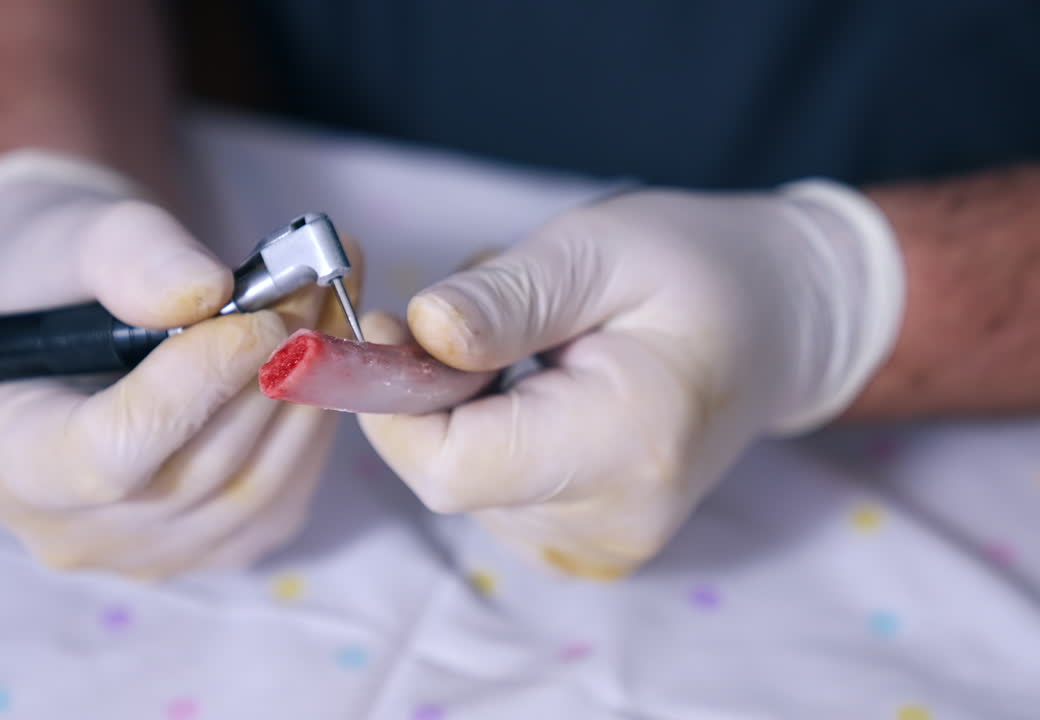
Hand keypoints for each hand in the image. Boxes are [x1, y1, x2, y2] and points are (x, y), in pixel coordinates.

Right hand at [0, 150, 360, 578]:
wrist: (79, 312)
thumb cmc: (61, 274)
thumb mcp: (75, 236)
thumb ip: (131, 257)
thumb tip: (208, 291)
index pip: (107, 456)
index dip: (190, 389)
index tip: (257, 316)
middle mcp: (69, 530)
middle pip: (194, 476)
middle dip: (270, 374)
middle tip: (322, 285)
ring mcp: (146, 553)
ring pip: (253, 490)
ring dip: (309, 391)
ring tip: (334, 301)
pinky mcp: (213, 548)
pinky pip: (283, 495)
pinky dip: (315, 420)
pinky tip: (329, 353)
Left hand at [359, 181, 903, 578]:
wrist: (780, 324)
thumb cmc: (699, 269)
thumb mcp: (600, 249)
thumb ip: (506, 298)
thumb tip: (415, 336)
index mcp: (627, 442)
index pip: (454, 468)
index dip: (392, 407)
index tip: (387, 329)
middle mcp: (614, 518)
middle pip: (452, 474)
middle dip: (430, 392)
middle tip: (476, 314)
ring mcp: (601, 542)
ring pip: (465, 481)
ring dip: (462, 406)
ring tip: (533, 344)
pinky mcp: (587, 543)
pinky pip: (493, 491)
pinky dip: (489, 431)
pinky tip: (543, 387)